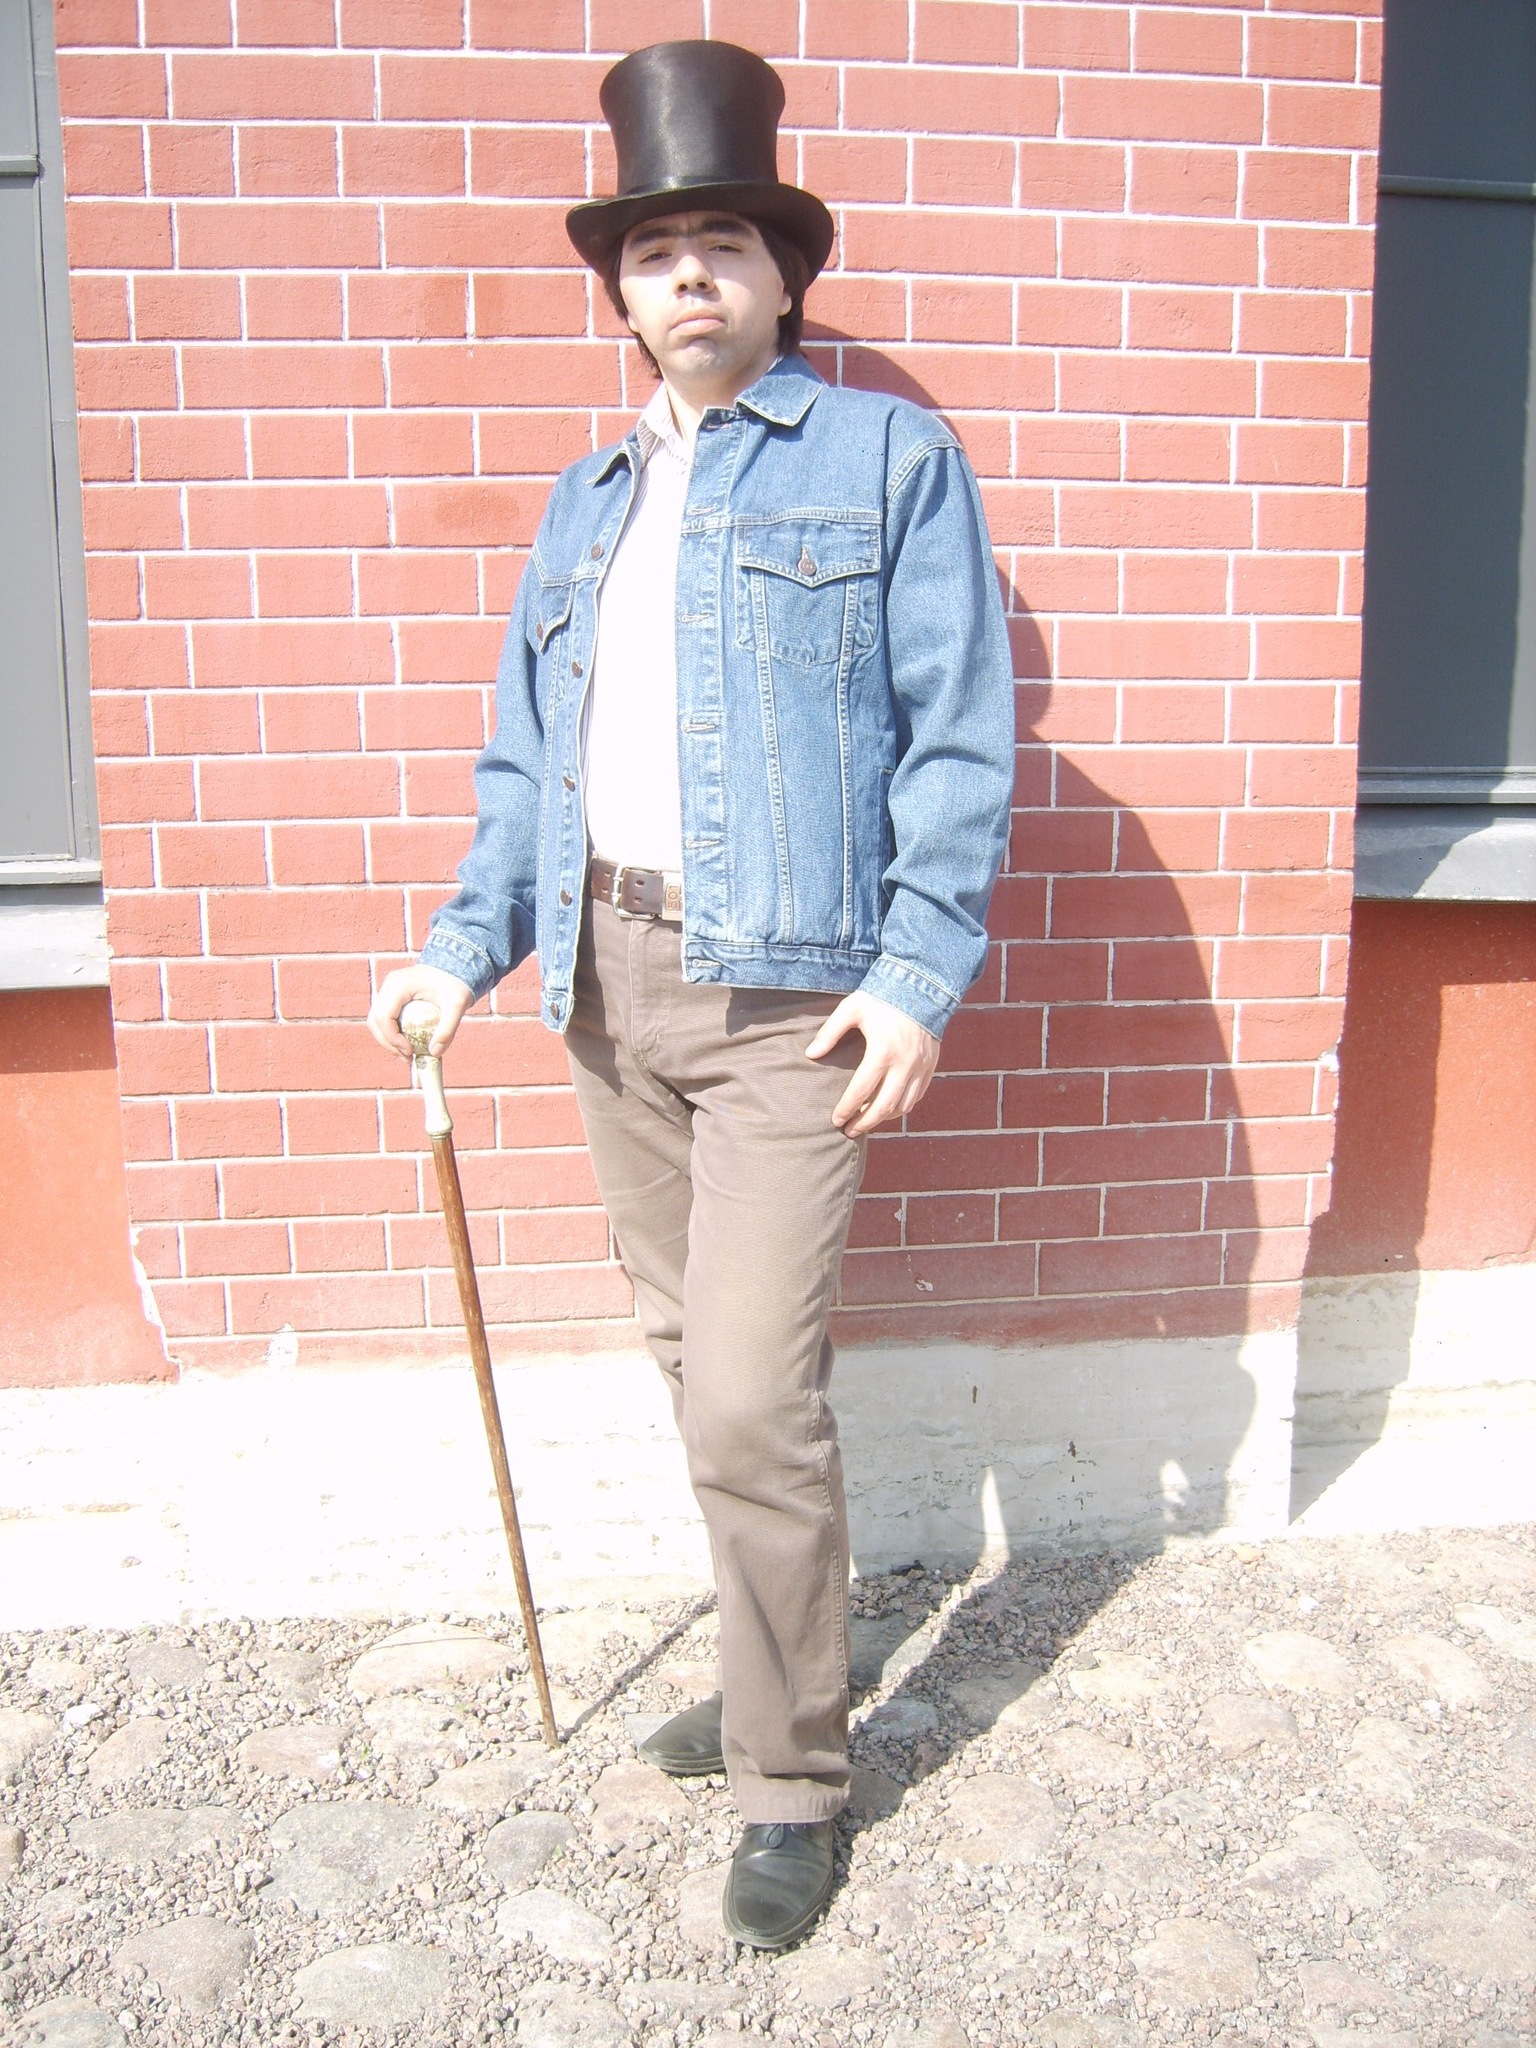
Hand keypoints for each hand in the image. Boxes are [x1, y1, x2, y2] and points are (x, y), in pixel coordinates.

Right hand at [367, 965, 475, 1058]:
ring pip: (376, 1020)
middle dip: (388, 1042)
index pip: (384, 1016)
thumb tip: (435, 1053)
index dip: (392, 1038)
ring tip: (407, 1055)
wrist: (456, 967)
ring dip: (387, 1040)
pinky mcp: (392, 996)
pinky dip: (392, 1033)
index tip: (410, 1052)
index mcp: (399, 984)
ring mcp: (388, 990)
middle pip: (375, 1020)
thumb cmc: (456, 984)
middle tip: (407, 1058)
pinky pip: (384, 1018)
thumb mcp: (457, 1005)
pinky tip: (407, 1045)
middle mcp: (389, 985)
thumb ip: (448, 1029)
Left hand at [805, 990, 940, 1136]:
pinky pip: (917, 1096)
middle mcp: (904, 1064)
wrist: (922, 987)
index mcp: (882, 1052)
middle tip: (849, 1131)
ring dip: (883, 1118)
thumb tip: (810, 1055)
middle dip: (865, 1123)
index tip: (835, 1120)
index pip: (861, 1091)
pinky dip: (902, 1107)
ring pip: (903, 1106)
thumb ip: (829, 1032)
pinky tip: (888, 1108)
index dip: (847, 1109)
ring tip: (866, 1122)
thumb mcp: (851, 1009)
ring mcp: (920, 1067)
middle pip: (883, 1106)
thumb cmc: (882, 997)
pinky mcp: (930, 1066)